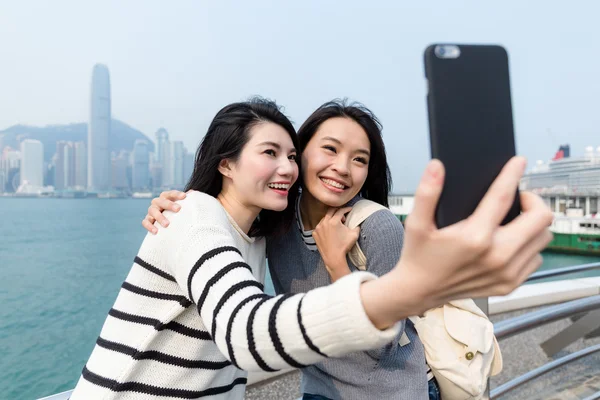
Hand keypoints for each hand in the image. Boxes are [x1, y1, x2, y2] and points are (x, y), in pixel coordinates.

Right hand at [142, 190, 185, 233]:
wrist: (168, 221)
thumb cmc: (178, 212)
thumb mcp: (183, 205)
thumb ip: (188, 199)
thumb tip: (194, 193)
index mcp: (166, 197)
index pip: (171, 193)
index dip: (177, 194)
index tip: (185, 196)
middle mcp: (157, 202)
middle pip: (161, 201)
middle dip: (169, 205)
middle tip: (178, 209)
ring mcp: (151, 211)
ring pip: (152, 211)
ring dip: (159, 217)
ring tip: (167, 224)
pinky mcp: (147, 220)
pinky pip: (145, 222)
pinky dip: (149, 226)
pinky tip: (156, 231)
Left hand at [313, 207, 359, 280]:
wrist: (334, 258)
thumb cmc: (344, 246)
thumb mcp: (354, 234)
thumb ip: (356, 225)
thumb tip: (357, 222)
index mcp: (334, 221)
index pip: (340, 211)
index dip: (346, 209)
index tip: (350, 209)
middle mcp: (324, 222)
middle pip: (331, 211)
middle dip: (338, 211)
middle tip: (343, 215)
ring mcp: (318, 228)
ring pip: (324, 218)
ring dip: (331, 219)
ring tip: (336, 225)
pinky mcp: (315, 233)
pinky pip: (320, 226)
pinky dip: (325, 226)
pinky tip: (330, 231)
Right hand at [361, 157, 553, 327]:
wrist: (419, 291)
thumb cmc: (419, 255)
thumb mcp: (416, 223)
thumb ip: (427, 192)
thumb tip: (436, 166)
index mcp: (474, 237)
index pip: (503, 197)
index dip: (512, 174)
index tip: (518, 162)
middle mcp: (496, 256)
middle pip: (540, 218)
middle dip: (533, 200)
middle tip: (517, 197)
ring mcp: (507, 273)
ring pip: (543, 238)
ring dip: (534, 224)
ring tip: (516, 218)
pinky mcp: (510, 284)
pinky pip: (536, 258)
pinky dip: (529, 245)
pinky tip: (511, 241)